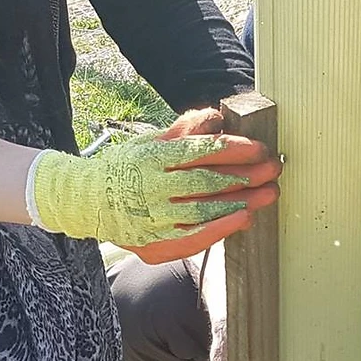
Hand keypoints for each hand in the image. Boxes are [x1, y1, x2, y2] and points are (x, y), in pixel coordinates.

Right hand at [31, 112, 278, 254]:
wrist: (87, 203)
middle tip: (273, 170)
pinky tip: (243, 220)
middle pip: (208, 181)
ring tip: (268, 194)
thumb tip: (216, 117)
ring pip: (205, 210)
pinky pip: (193, 238)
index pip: (200, 151)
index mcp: (153, 157)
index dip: (234, 150)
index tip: (260, 149)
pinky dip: (220, 229)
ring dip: (242, 202)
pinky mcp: (155, 243)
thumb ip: (184, 130)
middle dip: (246, 176)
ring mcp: (154, 219)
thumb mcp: (150, 140)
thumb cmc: (125, 167)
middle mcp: (153, 188)